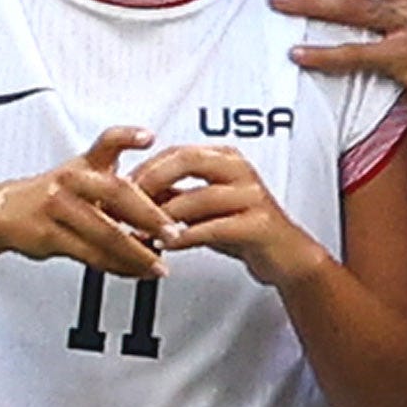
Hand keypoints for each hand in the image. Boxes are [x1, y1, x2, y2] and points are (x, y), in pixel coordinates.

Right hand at [0, 125, 180, 278]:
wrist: (5, 212)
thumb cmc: (54, 197)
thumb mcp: (83, 177)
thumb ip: (122, 186)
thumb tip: (169, 200)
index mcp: (84, 165)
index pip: (107, 142)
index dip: (127, 136)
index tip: (148, 138)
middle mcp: (71, 181)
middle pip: (116, 193)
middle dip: (150, 217)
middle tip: (173, 233)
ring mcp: (58, 207)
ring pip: (105, 233)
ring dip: (137, 253)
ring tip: (158, 266)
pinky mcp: (48, 234)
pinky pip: (90, 254)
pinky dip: (117, 266)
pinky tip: (134, 272)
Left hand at [137, 140, 321, 288]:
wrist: (286, 255)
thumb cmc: (245, 228)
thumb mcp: (204, 208)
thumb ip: (175, 198)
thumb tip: (134, 197)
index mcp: (225, 159)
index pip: (177, 152)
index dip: (145, 168)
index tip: (121, 187)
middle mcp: (239, 171)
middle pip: (187, 161)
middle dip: (152, 181)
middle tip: (127, 203)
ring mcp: (251, 196)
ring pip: (200, 197)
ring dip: (166, 215)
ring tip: (143, 230)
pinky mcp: (258, 224)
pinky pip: (216, 227)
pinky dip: (188, 236)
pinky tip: (170, 244)